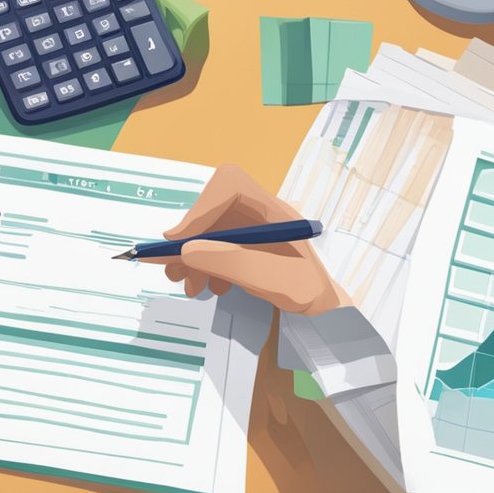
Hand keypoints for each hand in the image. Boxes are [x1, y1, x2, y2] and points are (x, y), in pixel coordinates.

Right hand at [146, 165, 352, 314]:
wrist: (321, 307)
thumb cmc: (305, 289)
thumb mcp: (270, 278)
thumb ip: (230, 261)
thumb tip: (186, 250)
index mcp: (271, 209)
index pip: (230, 185)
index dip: (201, 207)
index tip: (179, 239)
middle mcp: (258, 212)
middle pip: (212, 209)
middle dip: (189, 239)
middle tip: (172, 269)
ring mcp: (249, 228)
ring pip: (208, 230)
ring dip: (191, 256)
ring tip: (188, 286)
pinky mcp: (243, 244)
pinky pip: (213, 245)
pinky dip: (203, 265)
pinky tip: (210, 286)